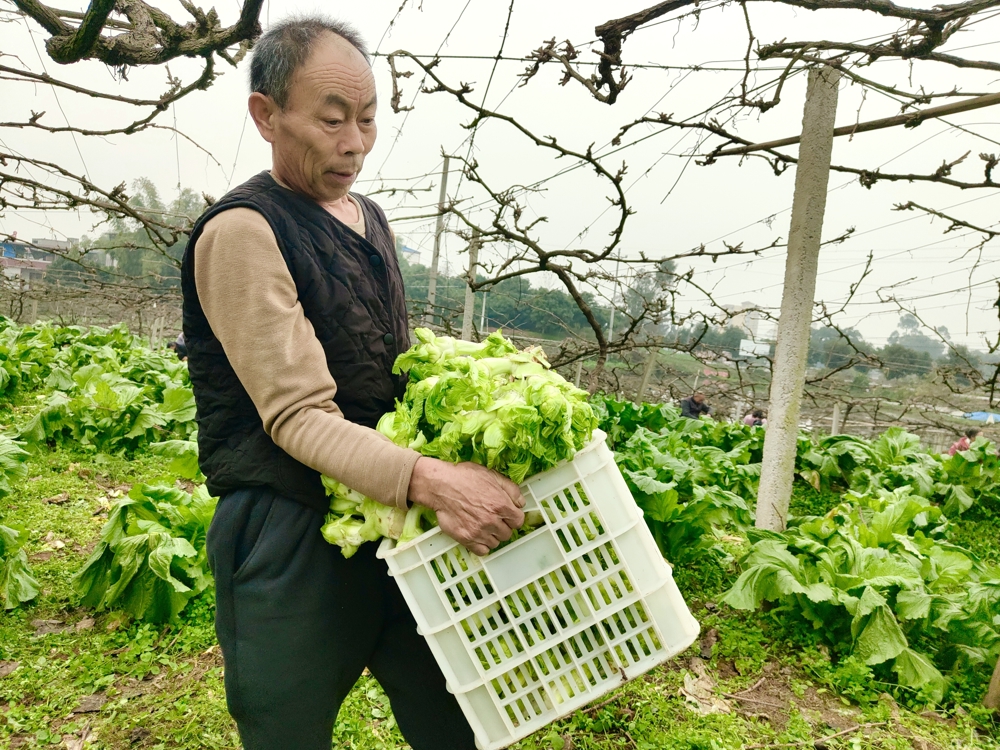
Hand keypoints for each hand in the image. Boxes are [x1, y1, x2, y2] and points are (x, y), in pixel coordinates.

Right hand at [408, 458, 524, 555]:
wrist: (440, 485)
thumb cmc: (464, 477)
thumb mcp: (492, 475)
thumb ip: (511, 490)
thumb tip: (521, 503)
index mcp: (502, 505)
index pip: (519, 521)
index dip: (513, 517)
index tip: (507, 516)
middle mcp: (492, 521)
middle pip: (507, 533)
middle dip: (502, 526)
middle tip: (493, 519)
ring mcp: (479, 532)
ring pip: (495, 543)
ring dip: (492, 536)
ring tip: (483, 526)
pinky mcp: (466, 539)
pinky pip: (482, 551)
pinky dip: (482, 545)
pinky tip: (477, 535)